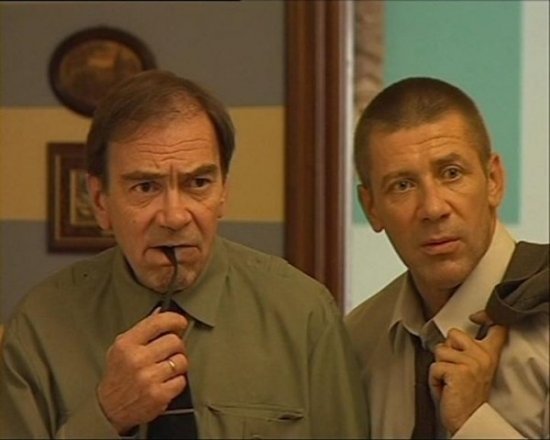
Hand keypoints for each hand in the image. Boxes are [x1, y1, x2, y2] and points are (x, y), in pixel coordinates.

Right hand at [97, 310, 188, 433]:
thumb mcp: (121, 347)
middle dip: (177, 346)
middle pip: (174, 341)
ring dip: (178, 364)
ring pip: (181, 361)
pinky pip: (181, 380)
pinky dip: (177, 381)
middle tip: (171, 351)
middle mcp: (137, 360)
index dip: (175, 319)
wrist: (108, 408)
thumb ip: (142, 329)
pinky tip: (166, 382)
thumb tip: (161, 311)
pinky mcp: (158, 395)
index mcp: (127, 344)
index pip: (158, 322)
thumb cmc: (117, 375)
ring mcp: (148, 378)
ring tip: (167, 368)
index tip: (181, 323)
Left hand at [429, 322, 507, 433]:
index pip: (496, 328)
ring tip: (449, 381)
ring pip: (439, 350)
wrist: (468, 420)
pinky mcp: (457, 371)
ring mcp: (470, 362)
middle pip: (453, 333)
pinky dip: (434, 379)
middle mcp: (482, 356)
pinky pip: (434, 366)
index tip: (477, 317)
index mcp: (489, 354)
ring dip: (438, 367)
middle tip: (453, 369)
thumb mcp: (473, 368)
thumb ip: (467, 350)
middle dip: (446, 349)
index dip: (486, 316)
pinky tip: (445, 389)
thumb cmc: (466, 396)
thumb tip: (450, 336)